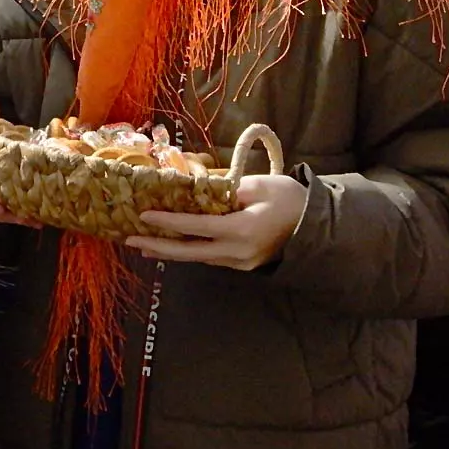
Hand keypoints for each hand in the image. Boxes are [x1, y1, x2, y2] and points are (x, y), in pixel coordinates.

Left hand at [124, 174, 307, 269]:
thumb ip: (225, 189)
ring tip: (143, 244)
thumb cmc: (290, 199)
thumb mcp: (258, 185)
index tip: (144, 216)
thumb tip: (196, 189)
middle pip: (189, 252)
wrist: (318, 226)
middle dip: (157, 246)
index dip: (168, 221)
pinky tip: (173, 245)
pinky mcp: (243, 264)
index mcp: (240, 231)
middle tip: (130, 240)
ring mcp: (240, 262)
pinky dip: (189, 251)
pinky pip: (210, 258)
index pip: (195, 227)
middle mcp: (237, 252)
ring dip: (170, 251)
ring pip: (198, 258)